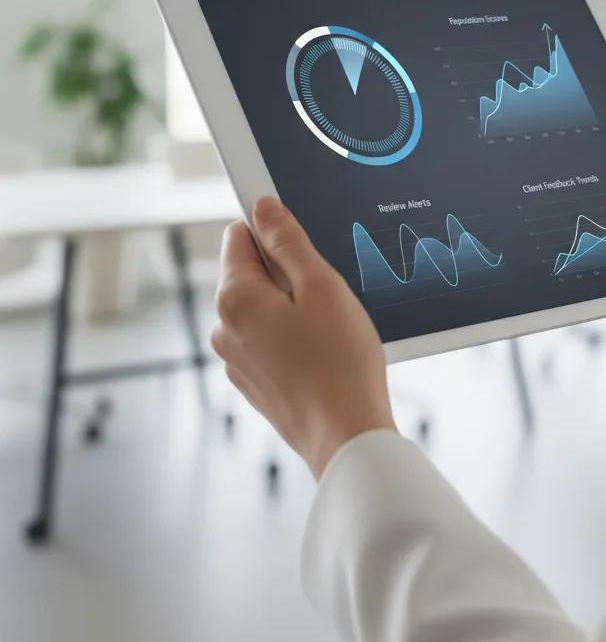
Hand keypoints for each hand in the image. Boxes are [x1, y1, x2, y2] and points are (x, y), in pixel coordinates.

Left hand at [211, 196, 395, 479]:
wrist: (346, 434)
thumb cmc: (340, 360)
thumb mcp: (322, 286)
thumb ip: (288, 243)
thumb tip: (263, 208)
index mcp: (235, 298)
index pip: (240, 237)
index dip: (274, 232)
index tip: (305, 242)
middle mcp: (224, 328)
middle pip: (251, 274)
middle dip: (287, 273)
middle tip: (328, 292)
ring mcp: (236, 359)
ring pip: (261, 309)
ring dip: (291, 306)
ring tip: (330, 327)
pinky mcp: (253, 382)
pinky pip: (268, 340)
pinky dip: (291, 336)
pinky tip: (323, 352)